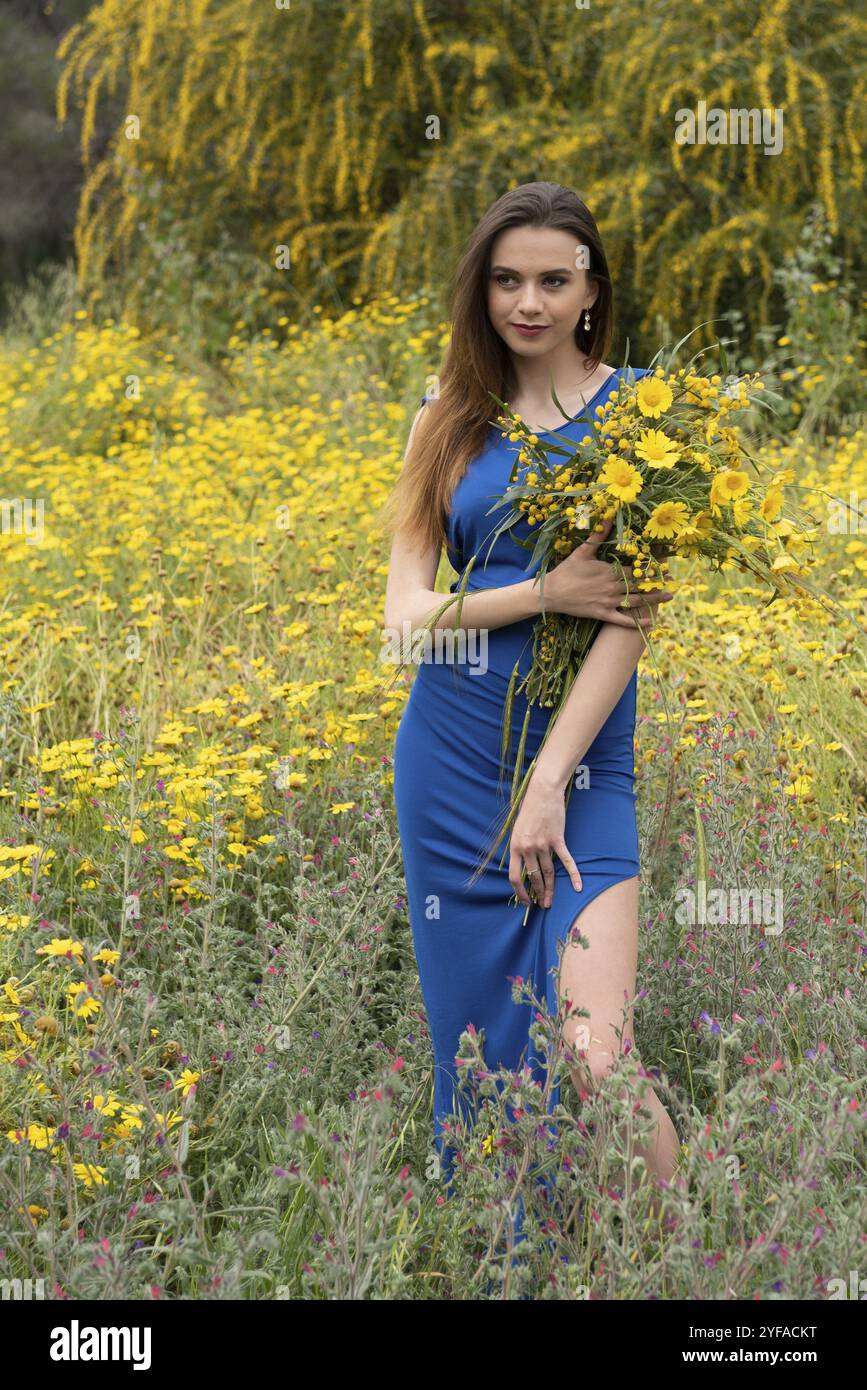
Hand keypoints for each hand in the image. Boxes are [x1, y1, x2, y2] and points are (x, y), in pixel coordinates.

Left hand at [508, 773, 582, 909]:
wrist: (542, 792)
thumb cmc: (529, 809)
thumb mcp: (517, 829)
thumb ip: (520, 846)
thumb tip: (522, 864)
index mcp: (515, 846)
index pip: (514, 876)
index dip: (519, 892)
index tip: (524, 901)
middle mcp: (528, 848)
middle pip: (534, 877)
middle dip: (538, 894)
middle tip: (543, 905)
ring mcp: (543, 845)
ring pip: (548, 872)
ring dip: (550, 889)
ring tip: (551, 901)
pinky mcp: (557, 840)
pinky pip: (566, 861)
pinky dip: (574, 874)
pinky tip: (577, 887)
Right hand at [541, 517, 673, 627]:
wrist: (552, 593)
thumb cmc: (566, 571)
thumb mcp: (583, 551)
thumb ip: (599, 535)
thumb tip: (609, 515)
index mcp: (609, 571)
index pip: (636, 569)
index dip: (651, 567)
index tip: (666, 565)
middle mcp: (612, 587)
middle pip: (639, 585)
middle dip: (657, 582)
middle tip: (673, 581)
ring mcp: (608, 602)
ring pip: (635, 601)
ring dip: (653, 599)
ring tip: (668, 597)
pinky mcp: (602, 614)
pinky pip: (622, 620)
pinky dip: (635, 622)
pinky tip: (649, 622)